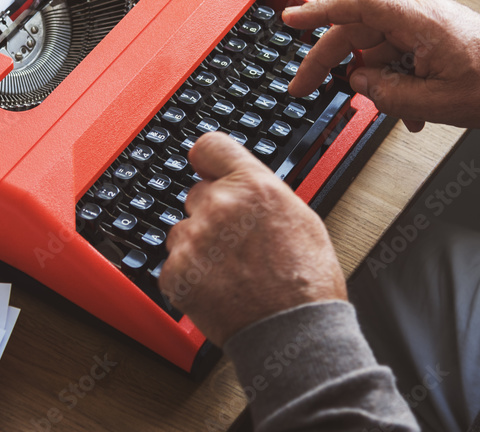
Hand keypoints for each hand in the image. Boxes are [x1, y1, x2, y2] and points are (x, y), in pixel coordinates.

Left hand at [158, 132, 346, 345]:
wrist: (293, 332)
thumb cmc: (306, 282)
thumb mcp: (300, 217)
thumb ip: (262, 192)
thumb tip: (242, 182)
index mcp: (253, 186)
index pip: (209, 147)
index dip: (207, 160)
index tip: (205, 168)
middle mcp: (219, 206)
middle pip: (197, 195)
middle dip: (211, 214)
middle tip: (236, 243)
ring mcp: (194, 239)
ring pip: (183, 231)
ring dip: (199, 247)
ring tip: (231, 272)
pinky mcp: (177, 272)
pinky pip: (174, 264)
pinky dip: (190, 277)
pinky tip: (218, 288)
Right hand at [284, 0, 479, 131]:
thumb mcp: (436, 103)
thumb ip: (387, 93)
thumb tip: (358, 82)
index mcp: (419, 21)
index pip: (357, 6)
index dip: (318, 12)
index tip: (290, 20)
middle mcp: (419, 14)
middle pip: (358, 31)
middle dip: (329, 61)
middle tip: (303, 86)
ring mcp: (426, 24)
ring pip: (378, 49)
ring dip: (375, 82)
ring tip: (393, 113)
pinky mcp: (433, 35)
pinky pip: (398, 55)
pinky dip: (395, 80)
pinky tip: (409, 109)